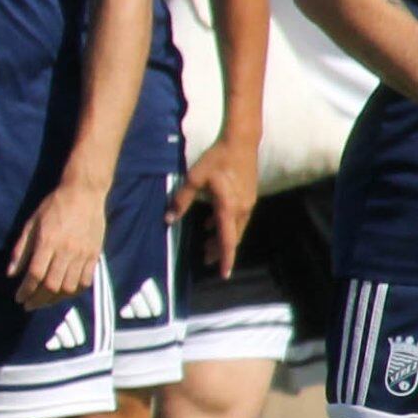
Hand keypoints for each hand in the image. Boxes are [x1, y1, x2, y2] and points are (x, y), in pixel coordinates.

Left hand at [8, 177, 111, 308]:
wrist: (84, 194)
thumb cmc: (53, 207)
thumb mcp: (31, 224)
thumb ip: (21, 250)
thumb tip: (11, 273)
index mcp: (47, 242)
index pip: (35, 274)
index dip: (26, 290)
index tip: (19, 298)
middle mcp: (66, 251)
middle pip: (52, 285)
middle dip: (38, 300)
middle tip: (29, 305)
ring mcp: (82, 254)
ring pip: (69, 287)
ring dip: (55, 299)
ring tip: (44, 301)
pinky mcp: (94, 255)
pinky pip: (85, 281)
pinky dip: (74, 292)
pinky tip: (64, 294)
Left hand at [173, 135, 260, 275]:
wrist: (241, 142)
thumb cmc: (216, 159)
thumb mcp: (194, 178)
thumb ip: (181, 200)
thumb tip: (168, 219)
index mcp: (229, 208)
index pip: (228, 240)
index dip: (225, 259)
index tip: (224, 275)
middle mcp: (242, 209)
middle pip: (232, 237)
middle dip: (220, 251)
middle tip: (205, 259)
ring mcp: (248, 203)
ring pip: (235, 228)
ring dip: (222, 238)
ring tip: (207, 246)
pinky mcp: (249, 196)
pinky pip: (237, 217)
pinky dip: (225, 225)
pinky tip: (211, 224)